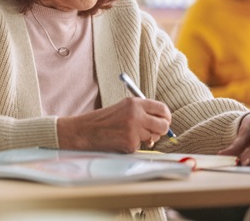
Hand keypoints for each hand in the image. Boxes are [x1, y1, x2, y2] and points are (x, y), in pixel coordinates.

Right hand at [57, 97, 171, 152]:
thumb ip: (141, 112)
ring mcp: (133, 129)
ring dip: (144, 139)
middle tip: (152, 134)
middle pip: (163, 125)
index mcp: (134, 103)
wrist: (84, 131)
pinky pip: (140, 147)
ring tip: (127, 135)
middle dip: (160, 132)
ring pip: (152, 138)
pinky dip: (132, 146)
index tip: (164, 122)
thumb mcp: (122, 109)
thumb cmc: (102, 121)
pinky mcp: (130, 143)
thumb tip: (162, 123)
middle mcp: (136, 114)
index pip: (162, 108)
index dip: (166, 117)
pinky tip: (119, 141)